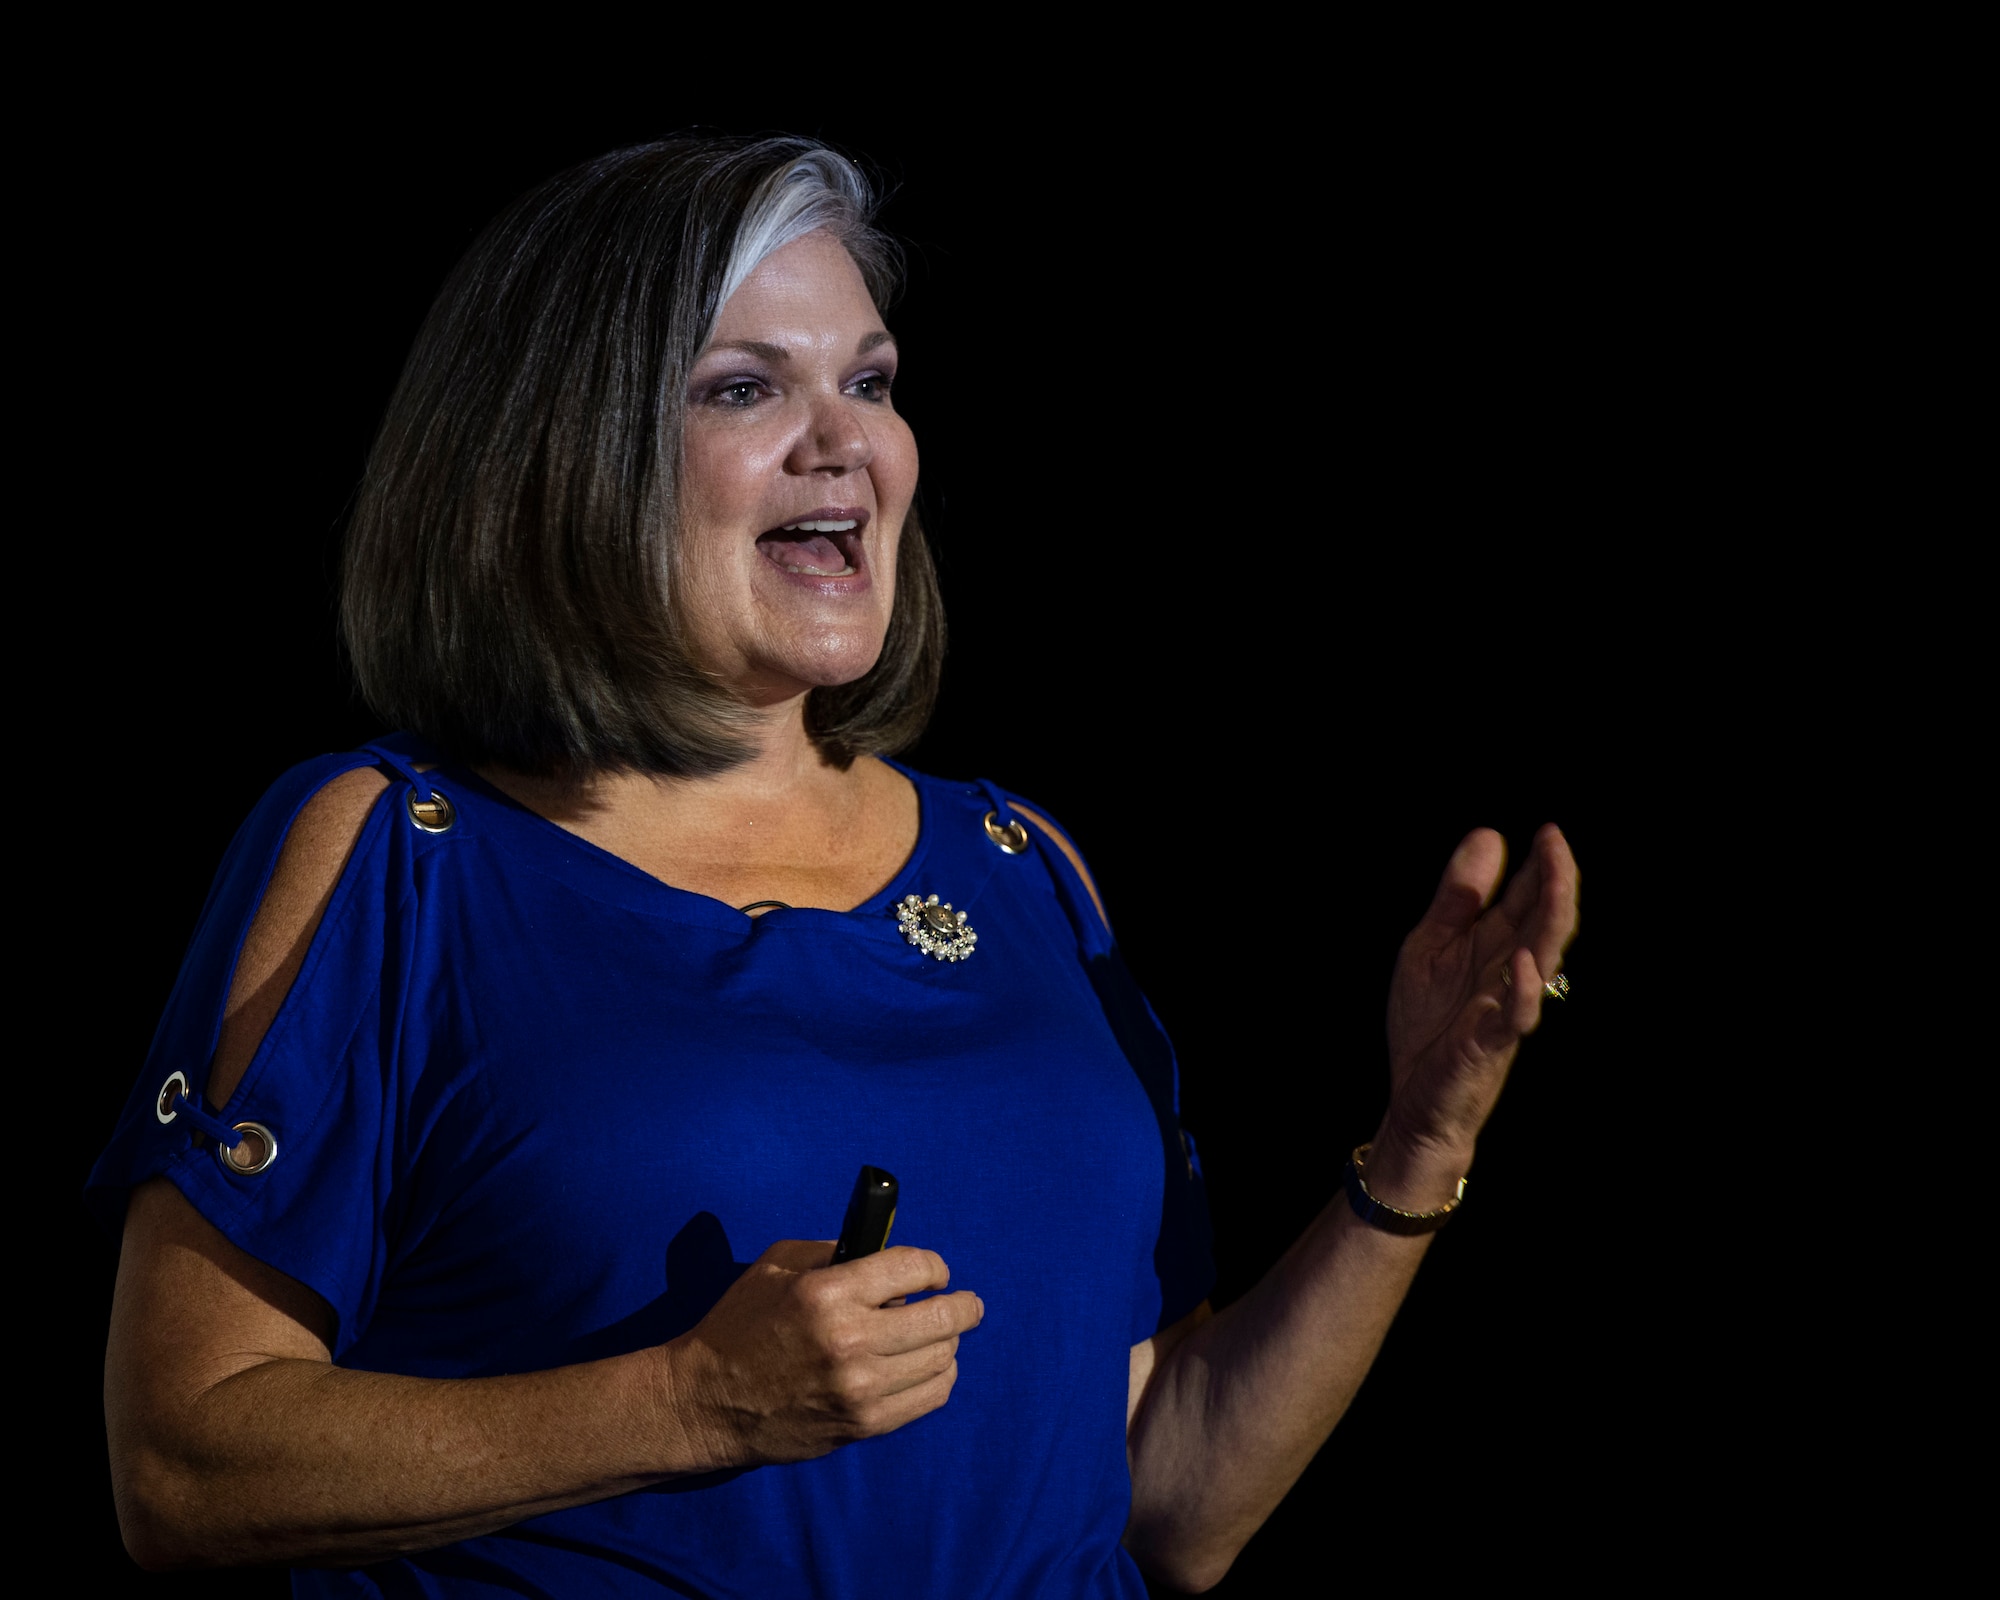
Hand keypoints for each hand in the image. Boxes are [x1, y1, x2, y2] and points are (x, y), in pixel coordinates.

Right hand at [663, 1241, 983, 1469]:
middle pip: (942, 1316)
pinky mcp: (864, 1424)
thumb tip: (888, 1257)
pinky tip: (927, 1367)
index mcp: (828, 1293)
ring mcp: (860, 1387)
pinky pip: (930, 1397)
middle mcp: (850, 1339)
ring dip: (948, 1342)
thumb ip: (835, 1251)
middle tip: (967, 1303)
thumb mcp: (777, 1265)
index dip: (935, 1267)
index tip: (935, 1272)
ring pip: (942, 1358)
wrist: (708, 1400)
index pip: (913, 1268)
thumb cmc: (740, 1324)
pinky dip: (939, 1377)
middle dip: (963, 1304)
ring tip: (938, 1336)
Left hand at [1379, 825, 1578, 1172]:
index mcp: (1495, 948)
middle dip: (1553, 881)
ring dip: (1551, 920)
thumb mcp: (1431, 946)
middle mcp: (1509, 973)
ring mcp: (1504, 1007)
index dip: (1538, 866)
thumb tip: (1490, 835)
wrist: (1415, 1100)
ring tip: (1557, 879)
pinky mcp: (1490, 1043)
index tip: (1546, 831)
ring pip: (1542, 959)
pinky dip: (1522, 991)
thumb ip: (1458, 898)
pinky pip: (1515, 1016)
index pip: (1525, 900)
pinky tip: (1522, 963)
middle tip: (1556, 841)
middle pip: (1543, 922)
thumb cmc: (1428, 1025)